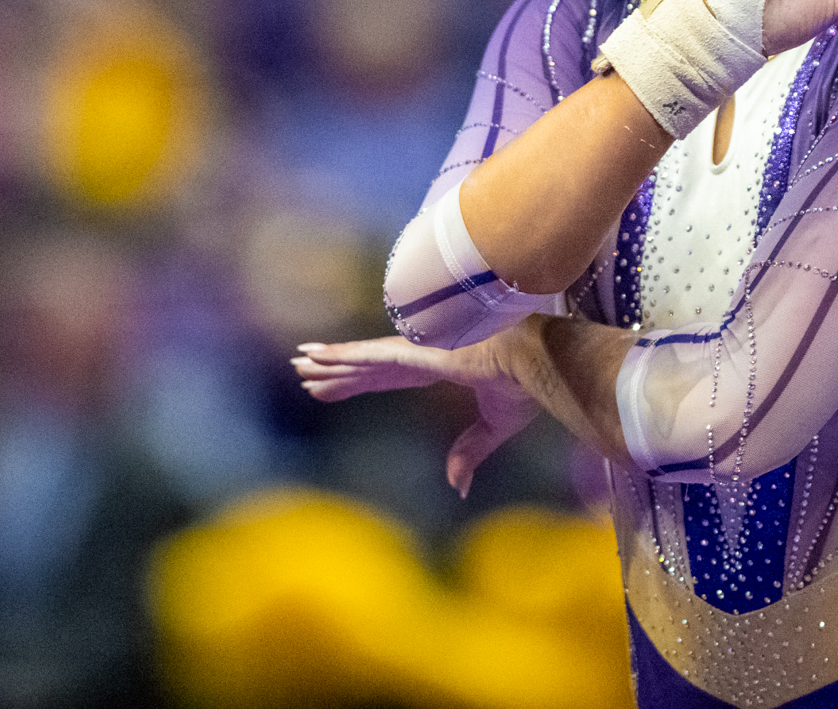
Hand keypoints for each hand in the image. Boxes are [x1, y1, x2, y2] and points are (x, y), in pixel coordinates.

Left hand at [293, 334, 540, 497]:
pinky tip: (316, 356)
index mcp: (442, 366)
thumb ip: (471, 451)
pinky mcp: (416, 353)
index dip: (362, 381)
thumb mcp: (496, 425)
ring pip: (363, 360)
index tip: (335, 386)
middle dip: (338, 372)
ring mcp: (418, 351)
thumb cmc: (525, 382)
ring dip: (329, 363)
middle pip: (369, 367)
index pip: (391, 376)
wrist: (538, 360)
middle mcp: (424, 354)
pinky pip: (370, 356)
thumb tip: (457, 487)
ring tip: (299, 363)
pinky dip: (342, 356)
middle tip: (304, 373)